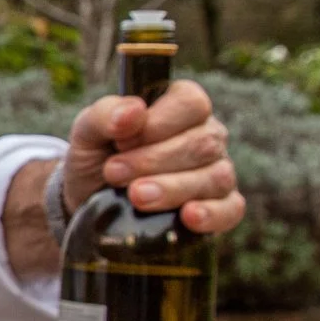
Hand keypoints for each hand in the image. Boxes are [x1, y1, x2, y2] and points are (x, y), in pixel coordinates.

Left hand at [65, 78, 243, 235]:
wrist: (91, 204)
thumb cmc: (97, 159)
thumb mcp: (88, 133)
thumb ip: (105, 115)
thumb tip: (133, 111)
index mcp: (181, 107)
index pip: (190, 103)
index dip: (157, 123)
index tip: (121, 142)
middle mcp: (207, 136)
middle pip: (202, 143)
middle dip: (153, 160)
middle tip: (114, 172)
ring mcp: (218, 172)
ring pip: (214, 177)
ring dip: (172, 188)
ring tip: (135, 197)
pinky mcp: (221, 208)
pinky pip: (231, 209)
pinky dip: (211, 214)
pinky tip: (188, 217)